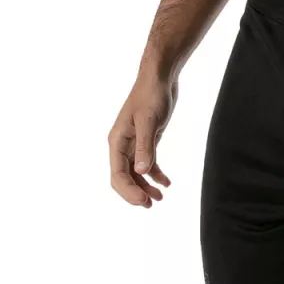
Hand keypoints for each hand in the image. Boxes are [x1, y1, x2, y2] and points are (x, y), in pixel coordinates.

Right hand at [108, 74, 175, 206]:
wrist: (160, 78)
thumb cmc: (152, 95)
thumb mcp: (149, 121)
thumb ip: (145, 147)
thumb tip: (140, 172)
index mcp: (117, 141)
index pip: (118, 174)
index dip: (129, 191)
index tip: (144, 202)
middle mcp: (122, 145)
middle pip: (124, 177)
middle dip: (135, 193)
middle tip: (151, 205)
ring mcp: (134, 143)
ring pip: (136, 173)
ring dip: (146, 186)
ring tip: (160, 199)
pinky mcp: (146, 140)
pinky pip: (147, 163)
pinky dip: (155, 174)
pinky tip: (166, 183)